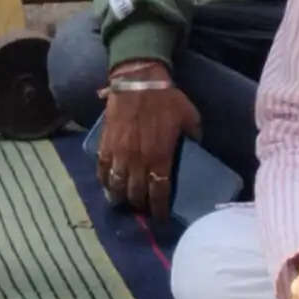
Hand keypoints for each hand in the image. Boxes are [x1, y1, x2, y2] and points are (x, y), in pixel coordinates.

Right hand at [95, 69, 196, 216]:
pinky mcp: (106, 143)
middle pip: (135, 193)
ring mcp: (119, 153)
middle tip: (143, 208)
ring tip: (122, 202)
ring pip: (116, 185)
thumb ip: (194, 135)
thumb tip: (196, 144)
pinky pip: (102, 168)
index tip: (161, 217)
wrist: (138, 81)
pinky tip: (106, 184)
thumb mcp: (190, 117)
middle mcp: (138, 161)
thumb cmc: (166, 98)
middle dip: (140, 205)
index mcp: (160, 158)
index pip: (159, 193)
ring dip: (119, 197)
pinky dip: (104, 179)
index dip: (159, 209)